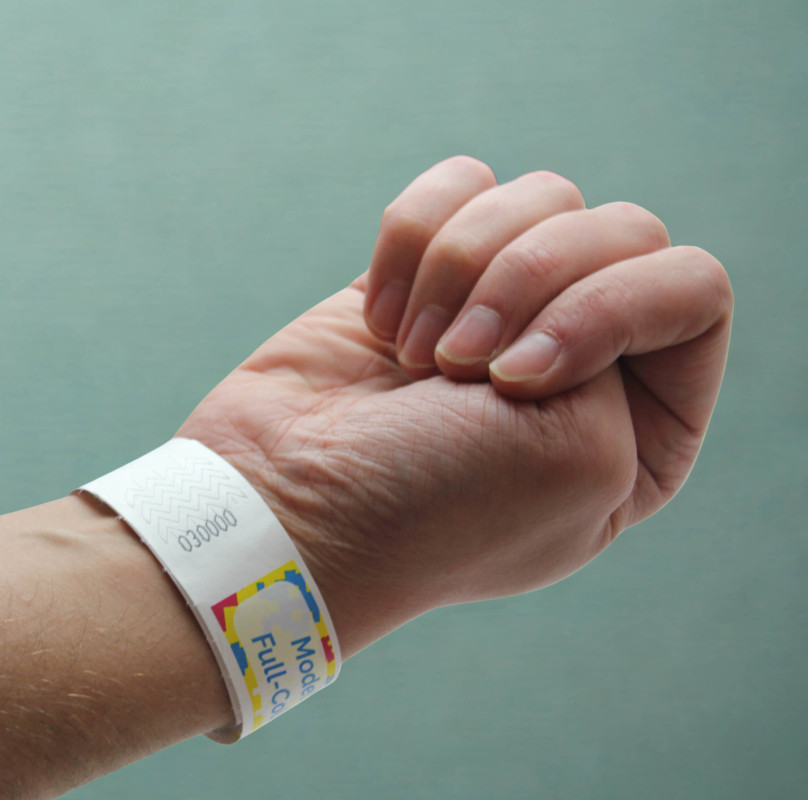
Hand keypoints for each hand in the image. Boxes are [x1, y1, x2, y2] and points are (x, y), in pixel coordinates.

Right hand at [177, 156, 731, 653]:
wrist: (283, 501)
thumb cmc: (427, 507)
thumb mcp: (585, 455)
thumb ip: (624, 329)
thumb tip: (561, 245)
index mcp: (643, 427)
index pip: (690, 289)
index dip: (611, 305)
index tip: (519, 377)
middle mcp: (582, 361)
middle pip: (617, 228)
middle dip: (526, 281)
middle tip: (453, 366)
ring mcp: (501, 310)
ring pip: (536, 197)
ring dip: (461, 269)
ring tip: (408, 353)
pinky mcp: (425, 274)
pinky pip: (456, 187)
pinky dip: (409, 243)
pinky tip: (379, 322)